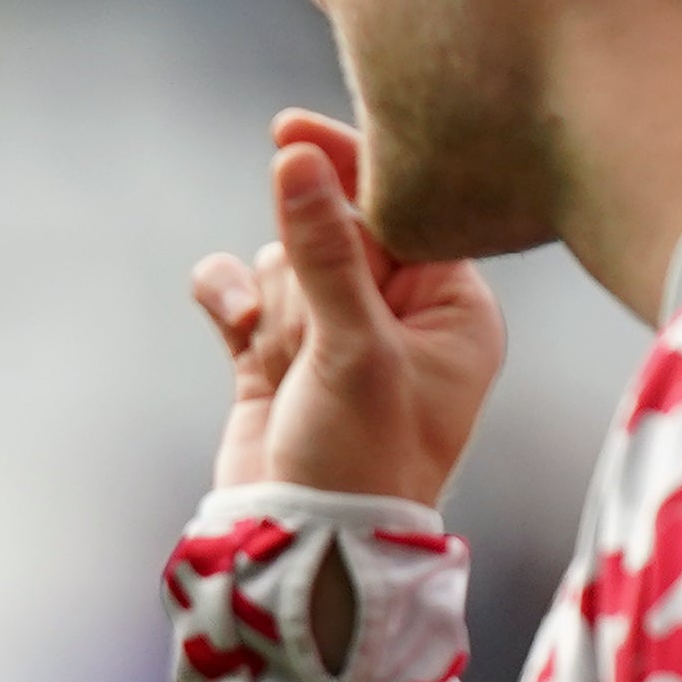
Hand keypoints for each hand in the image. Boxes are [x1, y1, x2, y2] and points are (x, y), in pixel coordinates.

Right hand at [191, 111, 504, 509]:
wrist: (304, 551)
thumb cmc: (362, 460)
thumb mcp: (354, 349)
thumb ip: (327, 249)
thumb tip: (293, 155)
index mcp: (451, 309)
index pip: (404, 210)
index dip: (350, 168)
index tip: (289, 130)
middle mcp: (398, 316)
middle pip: (334, 232)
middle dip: (306, 271)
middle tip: (310, 333)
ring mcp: (334, 336)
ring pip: (285, 263)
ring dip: (272, 303)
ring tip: (284, 365)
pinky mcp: (275, 359)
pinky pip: (243, 295)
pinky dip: (230, 302)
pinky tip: (230, 320)